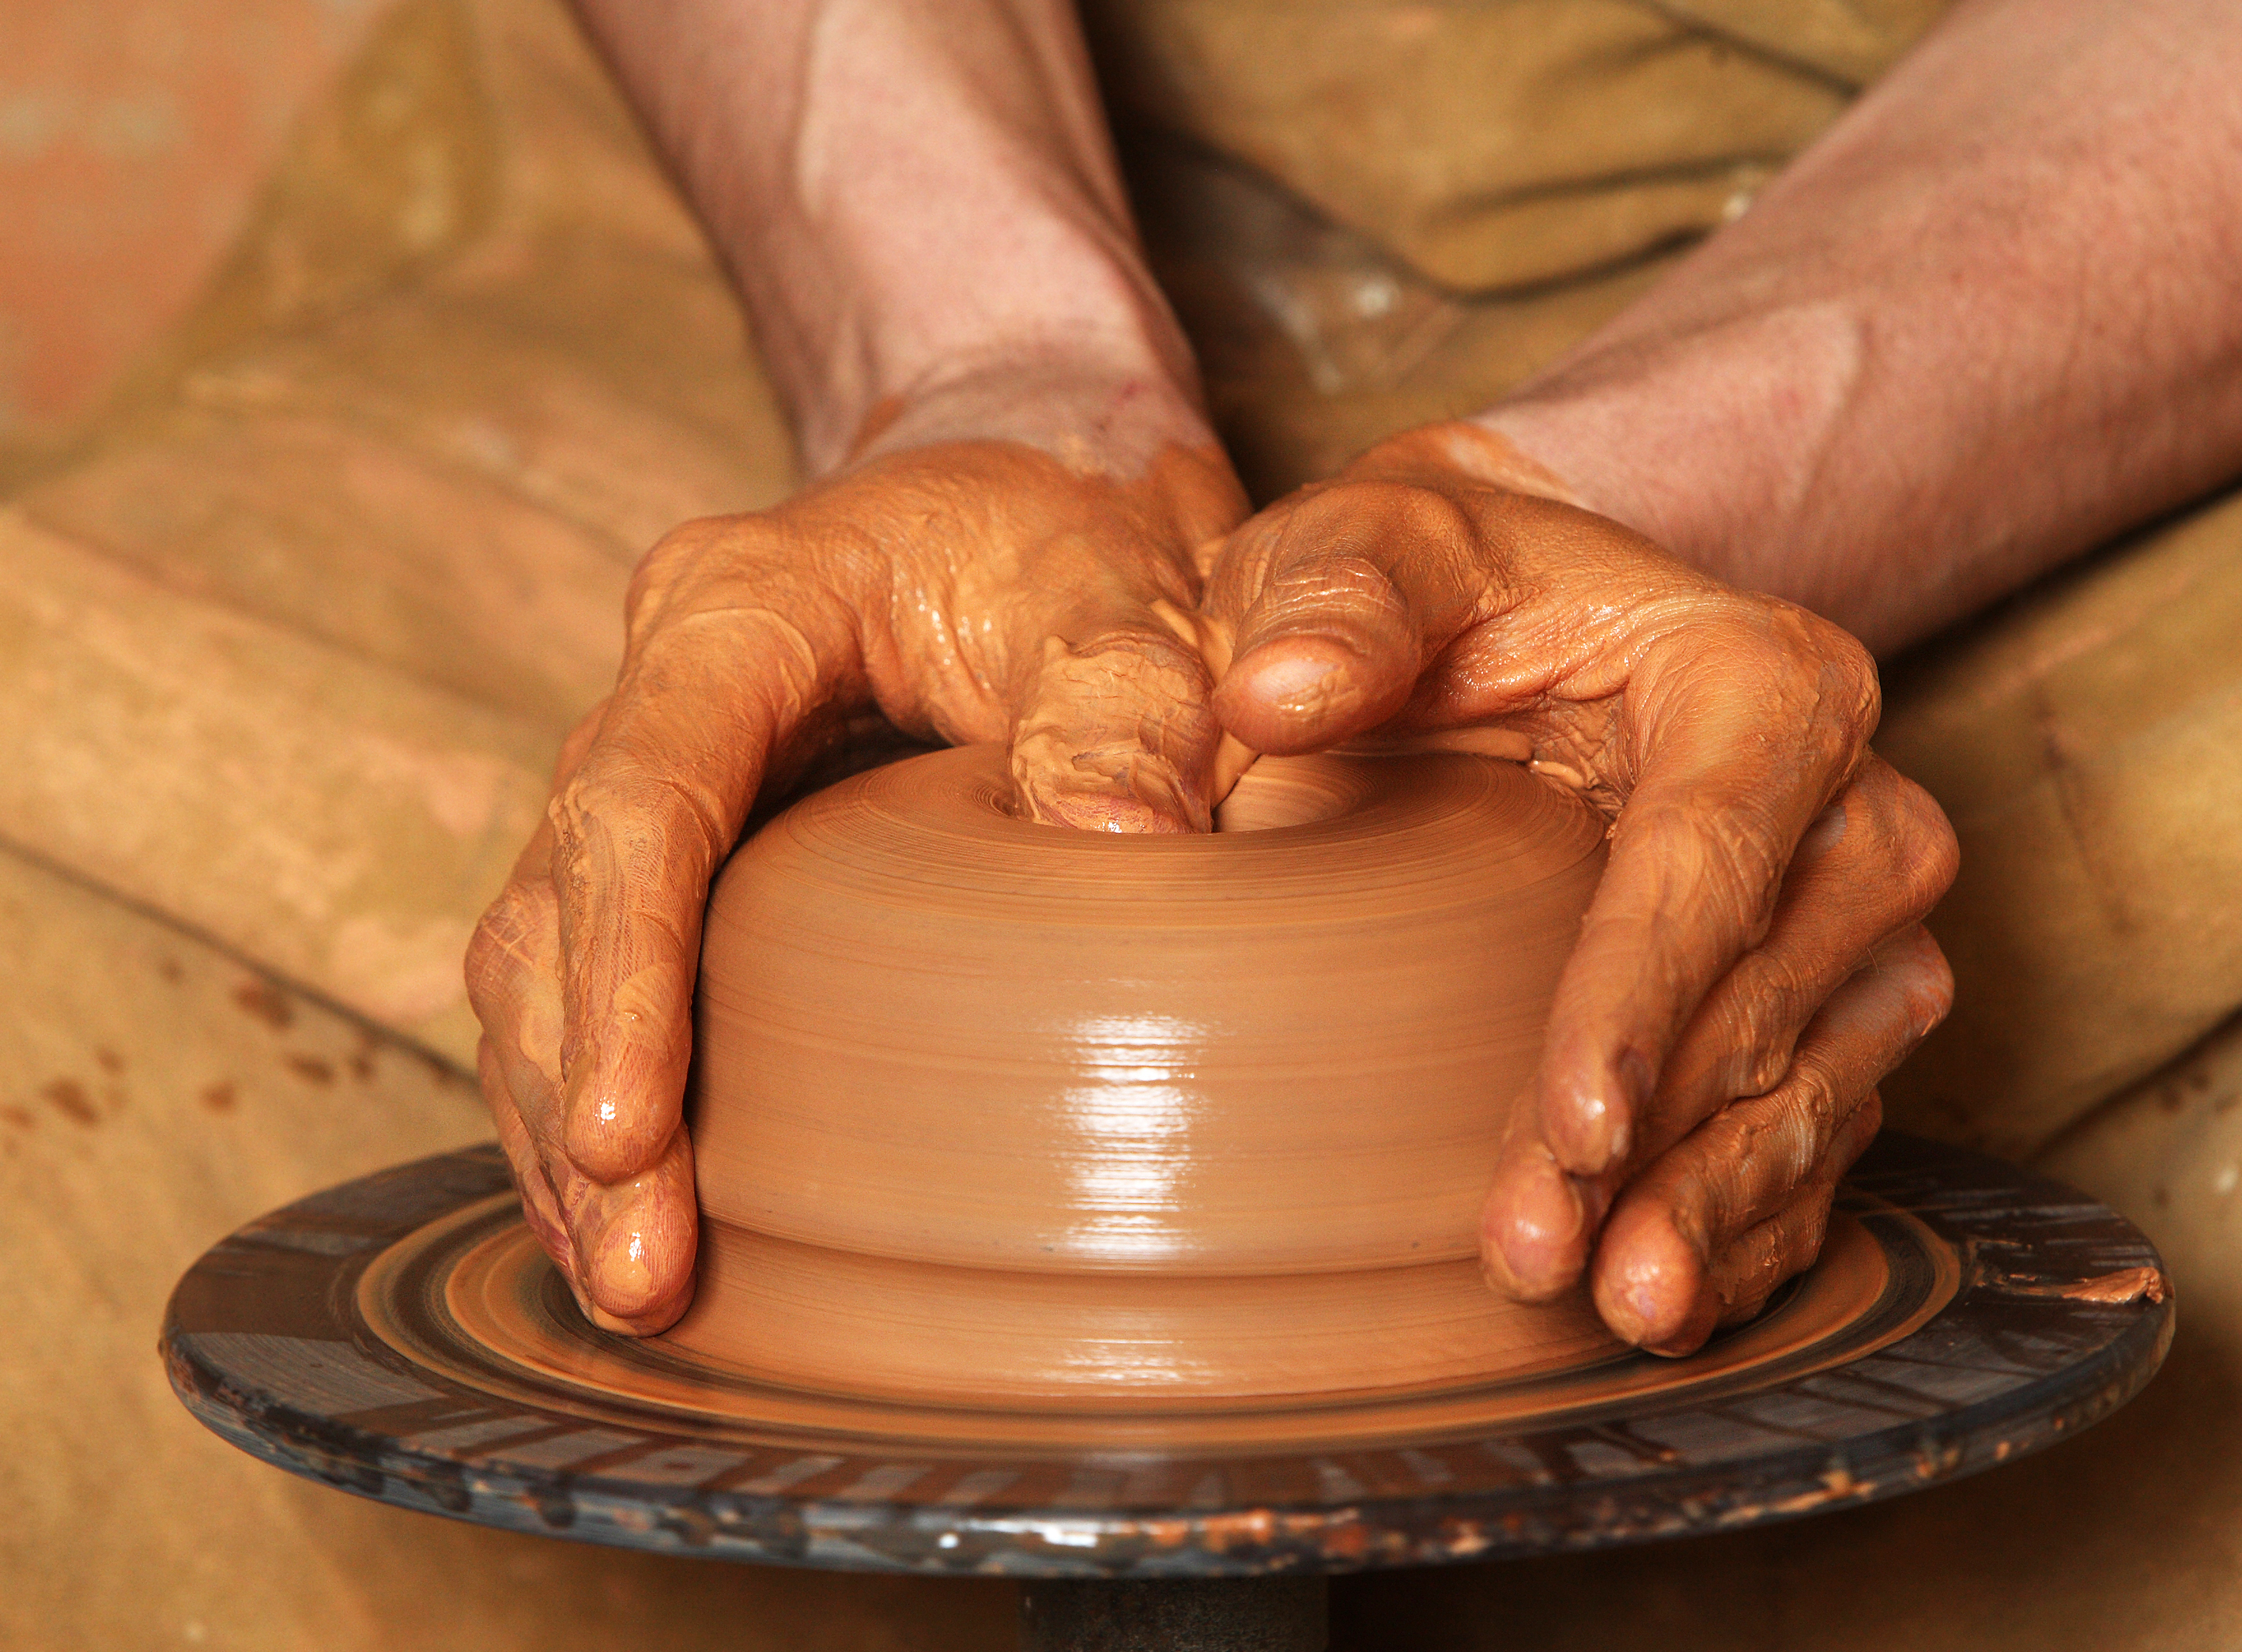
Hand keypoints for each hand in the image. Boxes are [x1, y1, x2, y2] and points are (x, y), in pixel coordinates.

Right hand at [466, 429, 1246, 1331]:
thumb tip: (1119, 845)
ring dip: (572, 1115)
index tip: (635, 1138)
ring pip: (547, 946)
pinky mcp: (693, 834)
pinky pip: (595, 966)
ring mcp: (662, 761)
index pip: (642, 795)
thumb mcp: (1130, 593)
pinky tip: (626, 1208)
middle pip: (564, 895)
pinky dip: (599, 1086)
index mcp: (742, 605)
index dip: (626, 972)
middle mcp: (665, 684)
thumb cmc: (1080, 527)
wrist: (1035, 469)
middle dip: (585, 1087)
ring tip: (626, 1281)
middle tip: (641, 1272)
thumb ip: (1129, 700)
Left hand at [1199, 423, 1957, 1353]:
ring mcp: (1849, 920)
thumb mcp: (1367, 547)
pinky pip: (1815, 1131)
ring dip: (1716, 1208)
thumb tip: (1275, 696)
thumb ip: (1332, 603)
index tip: (1575, 1122)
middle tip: (1540, 1251)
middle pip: (1769, 996)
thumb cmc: (1437, 582)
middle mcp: (1844, 803)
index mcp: (1759, 678)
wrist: (1507, 617)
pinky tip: (1670, 1299)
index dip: (1645, 994)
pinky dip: (1748, 1224)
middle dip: (1662, 1140)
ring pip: (1813, 1087)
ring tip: (1616, 1307)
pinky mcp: (1828, 1005)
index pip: (1709, 854)